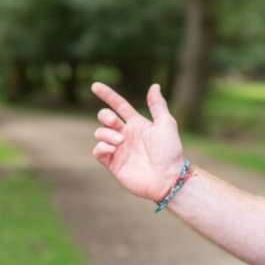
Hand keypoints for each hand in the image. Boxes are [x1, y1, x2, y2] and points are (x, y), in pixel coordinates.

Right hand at [92, 83, 185, 201]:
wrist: (168, 178)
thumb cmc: (170, 152)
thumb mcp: (166, 124)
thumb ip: (158, 105)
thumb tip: (154, 86)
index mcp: (137, 124)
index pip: (118, 105)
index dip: (107, 95)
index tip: (95, 86)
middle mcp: (125, 135)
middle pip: (105, 118)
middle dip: (105, 115)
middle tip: (114, 122)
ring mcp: (118, 149)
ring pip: (99, 133)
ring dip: (106, 134)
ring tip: (120, 141)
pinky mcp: (113, 164)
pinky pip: (98, 151)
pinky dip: (102, 147)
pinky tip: (114, 149)